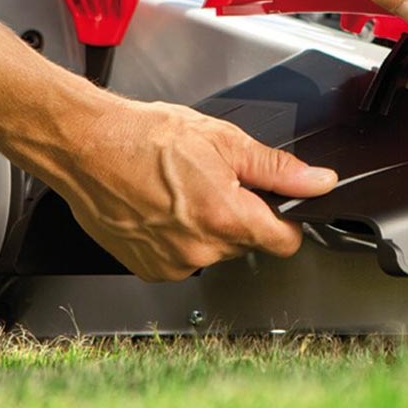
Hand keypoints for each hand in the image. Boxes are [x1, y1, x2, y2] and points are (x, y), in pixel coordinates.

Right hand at [44, 100, 337, 280]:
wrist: (87, 146)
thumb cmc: (146, 138)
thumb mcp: (224, 141)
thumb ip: (278, 170)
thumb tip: (319, 182)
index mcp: (227, 218)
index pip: (285, 242)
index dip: (285, 219)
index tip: (273, 203)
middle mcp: (201, 251)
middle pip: (247, 243)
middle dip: (239, 214)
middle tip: (212, 180)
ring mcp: (173, 264)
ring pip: (213, 251)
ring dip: (206, 226)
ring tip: (181, 191)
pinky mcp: (149, 269)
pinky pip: (182, 258)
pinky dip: (177, 238)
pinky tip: (161, 207)